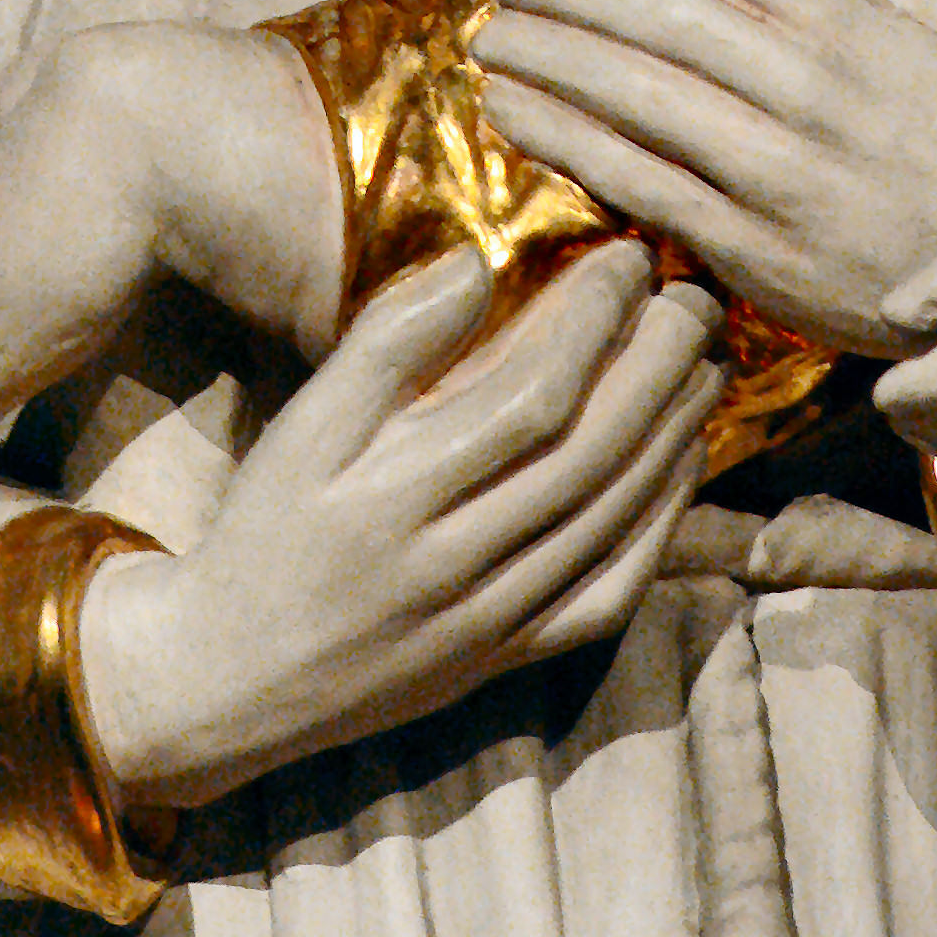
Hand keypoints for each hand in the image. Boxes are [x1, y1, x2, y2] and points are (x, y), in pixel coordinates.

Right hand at [79, 241, 720, 802]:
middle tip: (696, 297)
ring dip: (674, 435)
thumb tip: (477, 263)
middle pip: (593, 456)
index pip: (534, 399)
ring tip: (706, 360)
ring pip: (611, 520)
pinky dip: (659, 528)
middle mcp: (458, 565)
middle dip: (659, 367)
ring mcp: (492, 622)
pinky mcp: (508, 660)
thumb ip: (387, 344)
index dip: (596, 322)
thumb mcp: (302, 427)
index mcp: (400, 497)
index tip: (626, 257)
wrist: (230, 679)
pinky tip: (680, 469)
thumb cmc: (265, 529)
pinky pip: (607, 594)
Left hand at [470, 0, 936, 354]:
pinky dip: (566, 143)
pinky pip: (639, 181)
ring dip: (552, 58)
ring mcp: (777, 171)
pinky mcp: (750, 248)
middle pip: (665, 16)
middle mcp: (810, 91)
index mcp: (853, 28)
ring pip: (640, 96)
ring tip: (491, 33)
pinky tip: (513, 114)